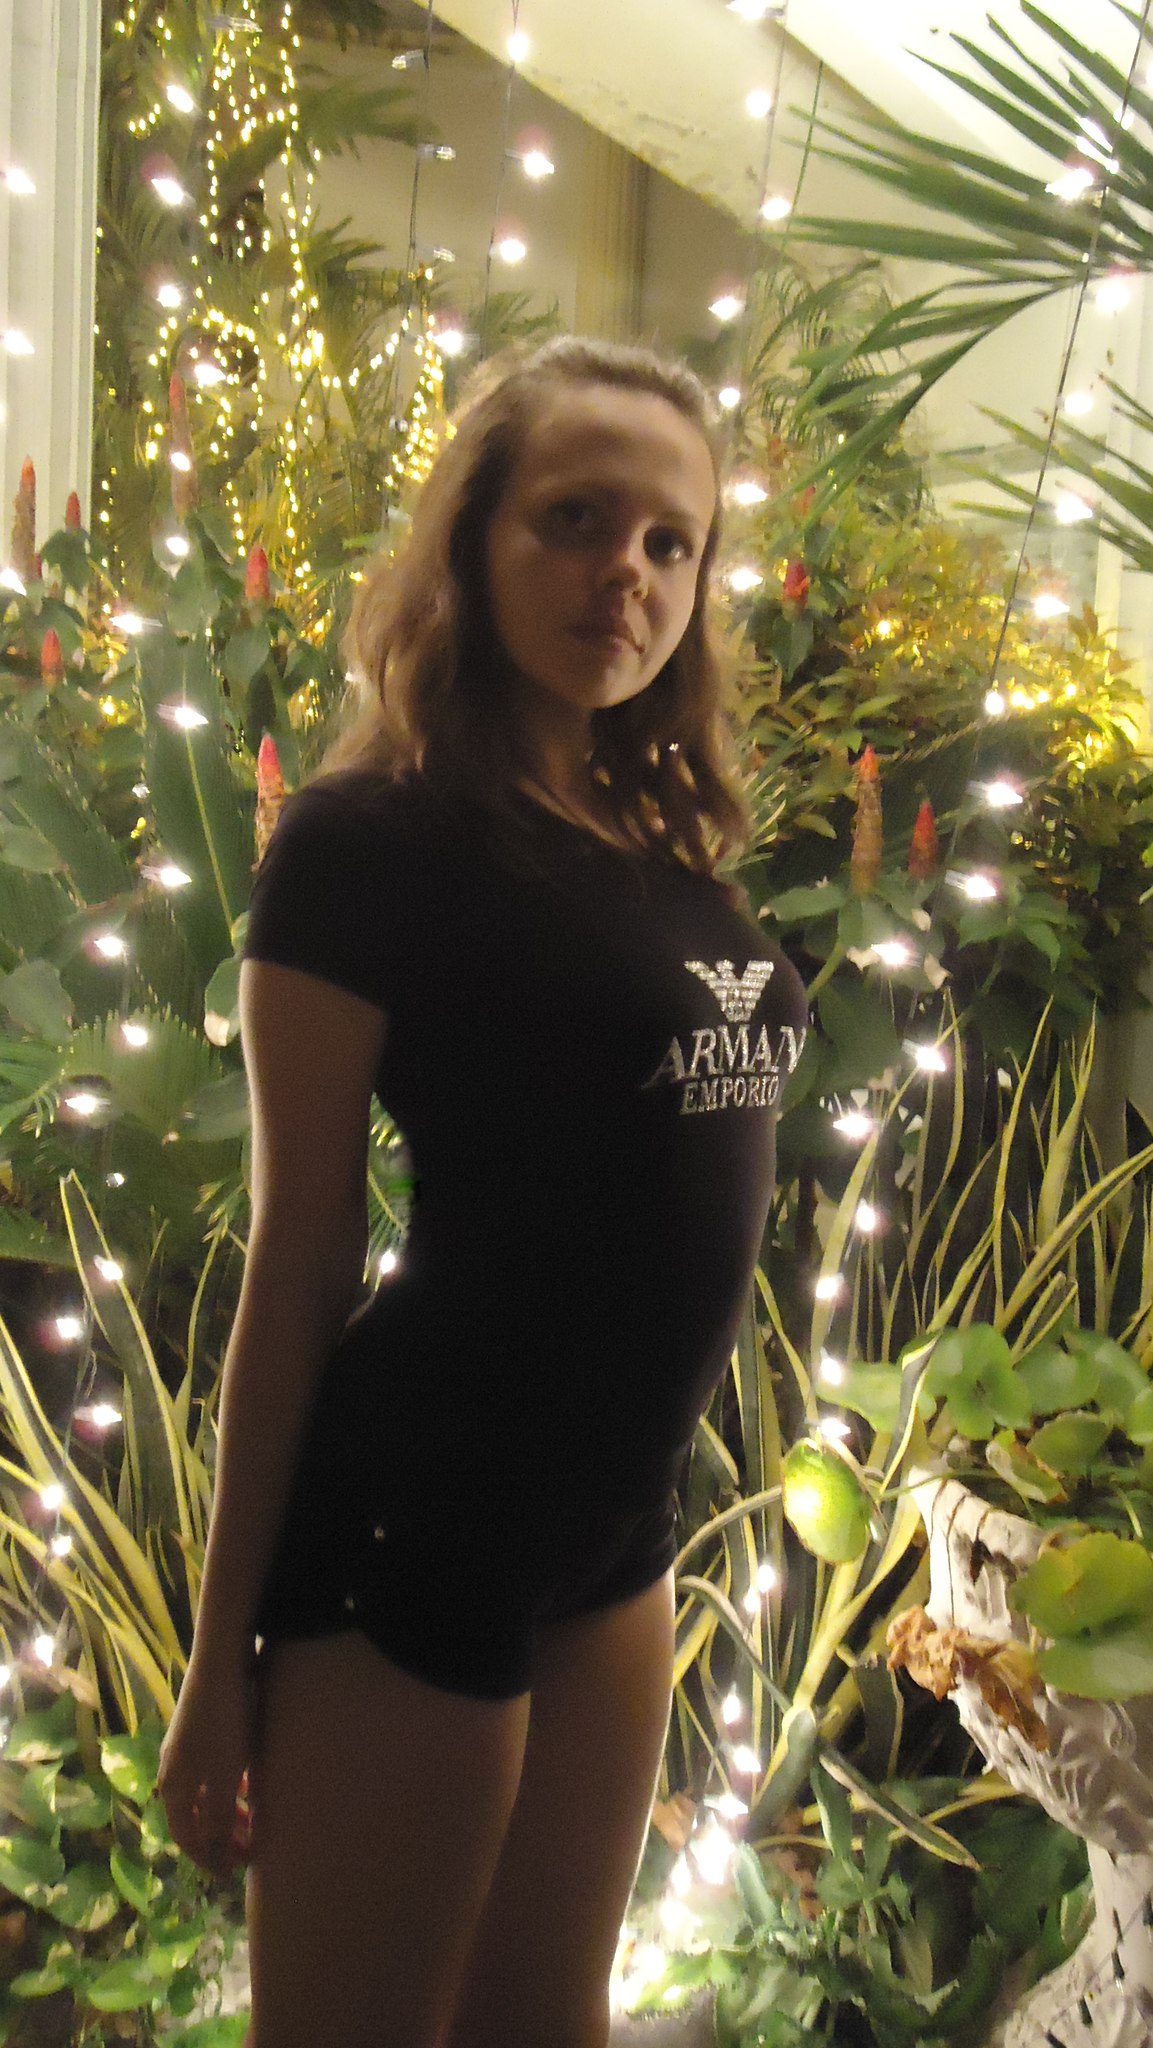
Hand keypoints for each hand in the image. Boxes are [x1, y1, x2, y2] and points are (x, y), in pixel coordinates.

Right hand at [158, 1654, 255, 1879]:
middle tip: (250, 1850)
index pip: (186, 1837)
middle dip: (220, 1837)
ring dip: (227, 1812)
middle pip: (194, 1816)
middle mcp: (174, 1769)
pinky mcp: (202, 1727)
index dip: (208, 1858)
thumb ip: (219, 1818)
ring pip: (205, 1792)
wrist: (222, 1660)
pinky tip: (250, 1784)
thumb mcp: (224, 1775)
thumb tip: (215, 1857)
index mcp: (174, 1786)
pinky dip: (229, 1787)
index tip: (233, 1873)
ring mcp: (187, 1746)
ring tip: (255, 1822)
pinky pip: (213, 1771)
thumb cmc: (225, 1721)